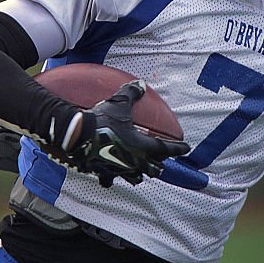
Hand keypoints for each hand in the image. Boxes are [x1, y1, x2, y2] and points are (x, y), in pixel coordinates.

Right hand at [64, 81, 189, 187]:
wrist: (76, 136)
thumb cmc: (102, 121)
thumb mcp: (118, 104)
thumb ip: (131, 93)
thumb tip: (141, 83)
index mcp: (142, 147)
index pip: (166, 149)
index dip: (178, 148)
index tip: (186, 148)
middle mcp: (133, 161)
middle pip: (153, 168)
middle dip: (159, 164)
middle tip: (162, 160)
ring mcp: (118, 170)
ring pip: (135, 177)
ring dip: (140, 173)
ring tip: (141, 171)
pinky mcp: (103, 173)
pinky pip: (110, 179)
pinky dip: (112, 177)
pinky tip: (111, 176)